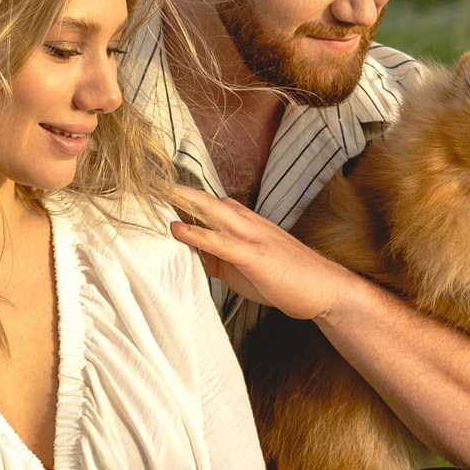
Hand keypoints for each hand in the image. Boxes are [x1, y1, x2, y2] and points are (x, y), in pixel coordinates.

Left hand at [165, 183, 356, 322]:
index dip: (181, 196)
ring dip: (180, 200)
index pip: (208, 204)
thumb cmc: (288, 279)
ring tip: (150, 192)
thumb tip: (193, 254)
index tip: (153, 190)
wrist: (326, 290)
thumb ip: (219, 256)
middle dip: (173, 189)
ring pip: (211, 211)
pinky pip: (220, 242)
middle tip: (143, 179)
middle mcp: (247, 223)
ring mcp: (252, 237)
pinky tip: (175, 228)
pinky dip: (196, 233)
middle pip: (204, 199)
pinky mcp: (255, 256)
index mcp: (246, 223)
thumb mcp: (246, 266)